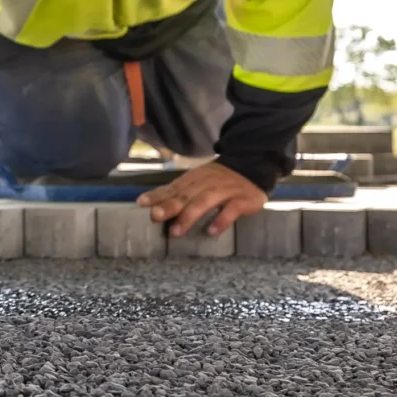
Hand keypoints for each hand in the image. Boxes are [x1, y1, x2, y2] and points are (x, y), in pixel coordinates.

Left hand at [139, 159, 266, 237]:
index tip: (142, 203)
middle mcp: (208, 183)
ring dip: (189, 216)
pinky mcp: (243, 199)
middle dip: (169, 205)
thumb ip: (179, 191)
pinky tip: (211, 231)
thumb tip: (153, 204)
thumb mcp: (199, 180)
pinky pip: (231, 210)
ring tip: (176, 231)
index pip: (174, 187)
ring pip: (205, 201)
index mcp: (195, 178)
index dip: (158, 195)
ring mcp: (226, 190)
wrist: (255, 165)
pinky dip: (221, 220)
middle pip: (186, 194)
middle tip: (155, 216)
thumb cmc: (220, 179)